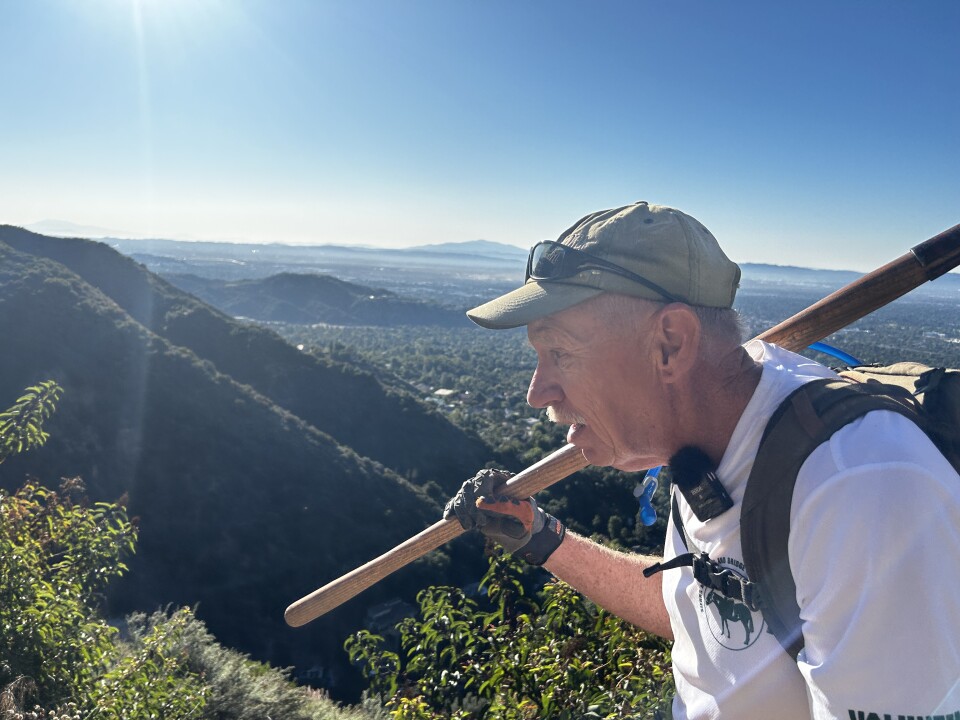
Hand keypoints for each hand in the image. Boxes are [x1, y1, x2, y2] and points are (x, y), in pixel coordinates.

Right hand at [443, 468, 565, 565]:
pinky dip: (451, 511)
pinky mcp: (465, 504)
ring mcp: (472, 492)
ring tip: (472, 527)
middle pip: (469, 488)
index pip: (485, 477)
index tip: (487, 506)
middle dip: (472, 506)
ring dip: (463, 513)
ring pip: (460, 497)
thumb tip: (499, 504)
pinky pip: (453, 504)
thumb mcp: (527, 511)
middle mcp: (482, 481)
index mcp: (498, 477)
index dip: (484, 491)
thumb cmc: (525, 514)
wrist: (518, 523)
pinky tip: (449, 518)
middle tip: (482, 522)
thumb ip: (516, 508)